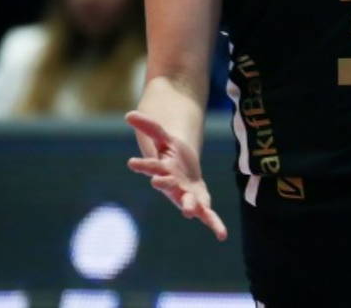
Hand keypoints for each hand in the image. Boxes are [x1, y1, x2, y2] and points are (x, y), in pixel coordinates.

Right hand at [125, 110, 227, 240]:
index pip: (150, 165)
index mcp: (162, 170)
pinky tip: (222, 235)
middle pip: (166, 185)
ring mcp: (186, 196)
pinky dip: (214, 224)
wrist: (186, 172)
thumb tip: (128, 114)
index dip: (143, 164)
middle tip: (156, 182)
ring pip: (186, 202)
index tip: (132, 162)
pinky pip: (208, 215)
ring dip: (188, 206)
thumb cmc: (172, 156)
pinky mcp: (201, 203)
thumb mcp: (163, 137)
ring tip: (188, 211)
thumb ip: (149, 126)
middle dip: (163, 183)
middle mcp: (172, 186)